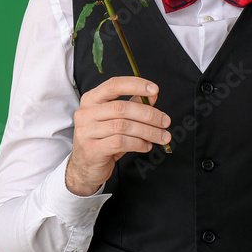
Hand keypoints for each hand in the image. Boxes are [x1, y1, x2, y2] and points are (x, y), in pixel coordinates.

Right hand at [65, 76, 169, 195]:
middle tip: (165, 121)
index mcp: (91, 99)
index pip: (114, 85)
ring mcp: (86, 131)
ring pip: (124, 126)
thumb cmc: (103, 139)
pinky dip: (138, 143)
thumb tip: (152, 94)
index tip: (155, 89)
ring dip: (148, 131)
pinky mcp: (92, 149)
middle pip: (122, 107)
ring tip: (161, 137)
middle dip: (149, 114)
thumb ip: (133, 104)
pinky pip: (121, 142)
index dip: (136, 85)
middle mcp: (86, 112)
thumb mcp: (117, 119)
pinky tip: (146, 146)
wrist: (85, 167)